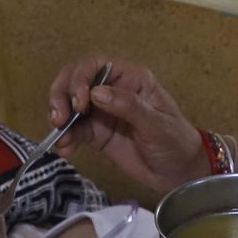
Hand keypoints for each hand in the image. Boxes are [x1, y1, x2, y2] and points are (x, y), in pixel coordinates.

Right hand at [47, 57, 208, 192]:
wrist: (178, 173)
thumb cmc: (175, 142)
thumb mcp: (157, 124)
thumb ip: (129, 106)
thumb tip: (96, 92)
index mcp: (130, 78)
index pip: (95, 65)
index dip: (80, 79)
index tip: (80, 102)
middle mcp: (112, 90)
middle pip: (75, 80)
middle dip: (62, 95)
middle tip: (59, 118)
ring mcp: (101, 112)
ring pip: (69, 104)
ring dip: (59, 116)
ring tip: (61, 137)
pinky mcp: (95, 133)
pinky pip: (73, 130)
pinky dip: (64, 137)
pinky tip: (65, 149)